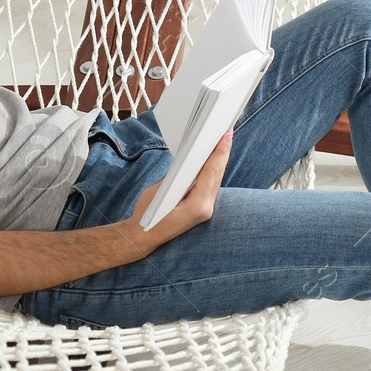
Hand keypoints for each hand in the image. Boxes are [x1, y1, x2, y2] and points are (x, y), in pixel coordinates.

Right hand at [126, 129, 231, 253]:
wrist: (143, 237)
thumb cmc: (148, 215)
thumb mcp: (160, 190)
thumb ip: (178, 175)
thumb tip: (190, 159)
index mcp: (197, 205)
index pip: (211, 172)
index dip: (220, 152)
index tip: (226, 135)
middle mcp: (205, 208)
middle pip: (217, 175)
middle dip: (223, 153)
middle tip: (227, 133)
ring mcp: (206, 211)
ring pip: (216, 180)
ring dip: (219, 161)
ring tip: (223, 142)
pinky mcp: (202, 210)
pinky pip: (211, 186)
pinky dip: (213, 172)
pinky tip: (214, 160)